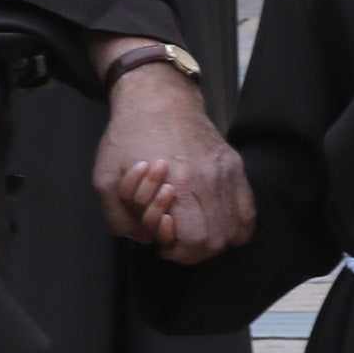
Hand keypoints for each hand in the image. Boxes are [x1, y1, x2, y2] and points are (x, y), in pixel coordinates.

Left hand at [94, 57, 250, 260]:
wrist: (158, 99)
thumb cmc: (128, 137)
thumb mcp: (105, 180)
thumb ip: (120, 219)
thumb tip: (146, 238)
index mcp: (180, 184)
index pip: (196, 239)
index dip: (180, 253)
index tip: (163, 247)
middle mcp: (211, 180)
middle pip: (219, 239)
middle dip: (195, 251)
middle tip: (177, 243)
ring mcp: (227, 172)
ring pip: (237, 227)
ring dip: (216, 239)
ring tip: (195, 232)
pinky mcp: (235, 165)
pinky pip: (248, 207)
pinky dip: (236, 225)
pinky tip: (218, 223)